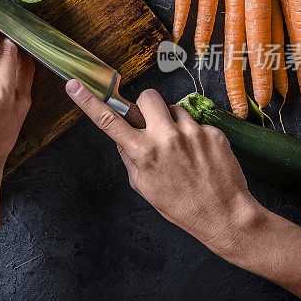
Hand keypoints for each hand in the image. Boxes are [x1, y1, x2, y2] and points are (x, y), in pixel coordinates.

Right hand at [66, 81, 261, 253]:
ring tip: (182, 149)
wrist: (225, 215)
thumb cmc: (181, 206)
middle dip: (147, 107)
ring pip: (174, 108)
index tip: (74, 85)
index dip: (88, 102)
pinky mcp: (213, 132)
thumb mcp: (144, 186)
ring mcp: (192, 133)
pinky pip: (197, 122)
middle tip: (153, 125)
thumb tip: (121, 137)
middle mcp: (166, 138)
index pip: (109, 121)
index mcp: (144, 153)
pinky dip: (195, 135)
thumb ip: (130, 157)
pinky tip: (201, 156)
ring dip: (173, 122)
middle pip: (147, 97)